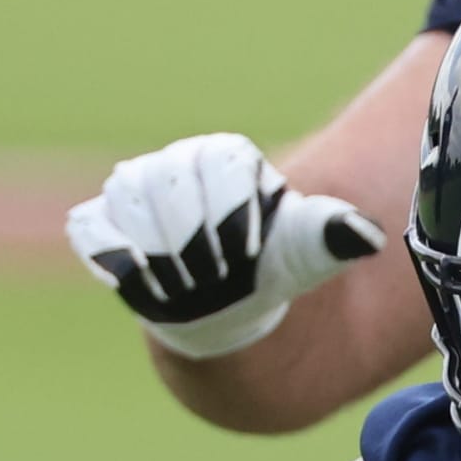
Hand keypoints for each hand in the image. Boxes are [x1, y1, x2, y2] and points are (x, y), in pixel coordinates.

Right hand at [65, 133, 384, 358]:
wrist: (232, 303)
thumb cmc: (272, 267)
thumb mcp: (308, 254)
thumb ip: (335, 236)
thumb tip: (367, 237)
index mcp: (228, 158)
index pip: (221, 162)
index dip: (234, 211)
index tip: (249, 256)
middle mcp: (176, 163)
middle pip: (169, 179)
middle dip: (195, 238)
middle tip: (221, 279)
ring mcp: (133, 189)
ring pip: (129, 198)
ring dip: (158, 251)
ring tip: (190, 289)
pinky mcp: (102, 221)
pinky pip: (93, 227)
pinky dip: (116, 256)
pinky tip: (150, 287)